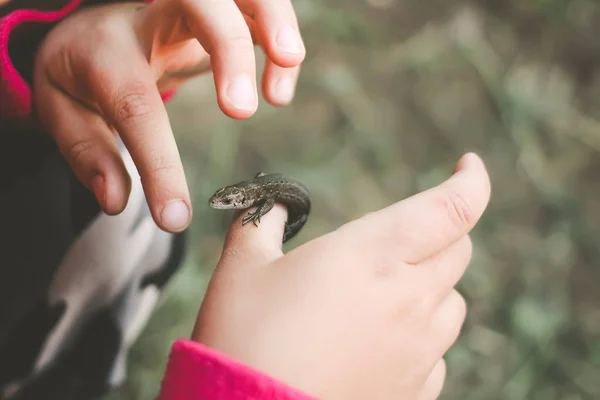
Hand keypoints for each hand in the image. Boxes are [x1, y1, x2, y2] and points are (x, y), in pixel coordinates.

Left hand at [33, 0, 304, 231]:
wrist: (94, 24)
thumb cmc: (84, 71)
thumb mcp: (62, 112)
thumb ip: (88, 154)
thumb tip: (117, 201)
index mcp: (106, 52)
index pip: (134, 105)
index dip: (157, 164)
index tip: (175, 218)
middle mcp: (150, 16)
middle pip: (198, 2)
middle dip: (229, 50)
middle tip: (241, 112)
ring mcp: (190, 6)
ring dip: (273, 26)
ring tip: (279, 94)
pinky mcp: (221, 9)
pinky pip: (260, 7)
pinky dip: (282, 35)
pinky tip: (282, 81)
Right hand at [192, 153, 491, 398]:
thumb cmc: (243, 338)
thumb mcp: (242, 267)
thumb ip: (261, 224)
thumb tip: (271, 208)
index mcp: (372, 254)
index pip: (452, 207)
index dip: (472, 180)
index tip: (469, 164)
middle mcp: (408, 298)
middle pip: (459, 249)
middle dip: (442, 230)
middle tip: (403, 234)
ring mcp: (418, 349)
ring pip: (454, 301)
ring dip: (432, 284)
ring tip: (388, 289)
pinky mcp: (415, 390)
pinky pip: (438, 351)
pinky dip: (421, 333)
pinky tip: (384, 339)